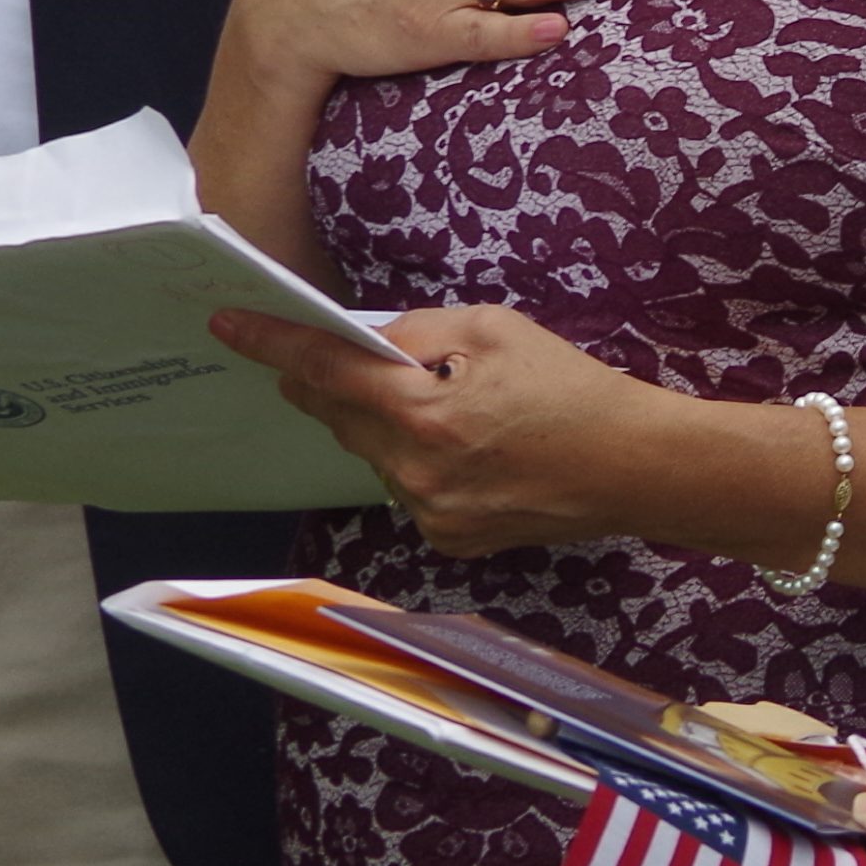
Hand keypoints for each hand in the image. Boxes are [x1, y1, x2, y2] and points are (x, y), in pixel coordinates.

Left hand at [210, 301, 680, 557]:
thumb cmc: (574, 390)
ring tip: (450, 405)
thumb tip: (367, 344)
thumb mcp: (496, 330)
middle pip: (341, 418)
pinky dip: (417, 459)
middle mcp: (414, 474)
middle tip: (366, 359)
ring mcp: (430, 515)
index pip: (326, 373)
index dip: (274, 345)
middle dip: (341, 383)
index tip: (230, 325)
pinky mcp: (448, 540)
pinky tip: (470, 447)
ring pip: (372, 454)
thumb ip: (418, 334)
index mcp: (424, 415)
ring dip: (385, 424)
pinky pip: (405, 486)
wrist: (635, 468)